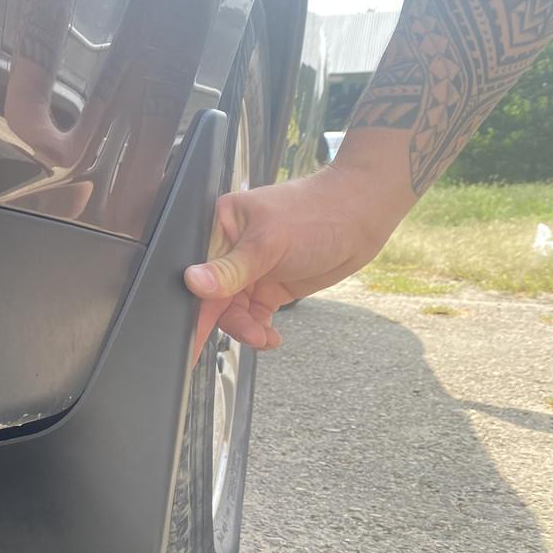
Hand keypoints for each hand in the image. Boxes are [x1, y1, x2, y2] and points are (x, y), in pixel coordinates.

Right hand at [184, 161, 408, 353]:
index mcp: (219, 228)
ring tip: (264, 337)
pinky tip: (271, 337)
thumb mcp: (269, 244)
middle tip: (250, 336)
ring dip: (247, 328)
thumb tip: (192, 283)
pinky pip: (253, 316)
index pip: (197, 272)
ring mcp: (250, 270)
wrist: (362, 217)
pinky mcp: (268, 286)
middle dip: (231, 321)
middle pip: (214, 298)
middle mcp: (230, 250)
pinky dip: (259, 330)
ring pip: (234, 311)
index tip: (191, 337)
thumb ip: (230, 269)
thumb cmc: (316, 214)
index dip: (195, 304)